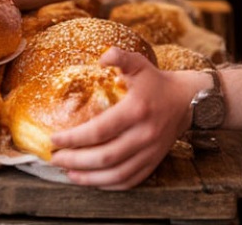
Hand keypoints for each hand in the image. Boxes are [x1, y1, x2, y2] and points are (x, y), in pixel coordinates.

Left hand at [47, 47, 206, 189]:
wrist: (186, 101)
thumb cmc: (155, 82)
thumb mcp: (139, 64)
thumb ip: (120, 57)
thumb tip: (102, 58)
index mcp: (136, 110)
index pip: (100, 130)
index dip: (74, 138)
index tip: (54, 138)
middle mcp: (144, 135)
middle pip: (105, 157)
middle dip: (76, 161)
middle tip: (55, 158)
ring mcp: (150, 152)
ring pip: (116, 174)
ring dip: (89, 178)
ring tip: (69, 173)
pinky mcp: (154, 162)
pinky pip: (130, 181)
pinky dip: (108, 184)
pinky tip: (92, 180)